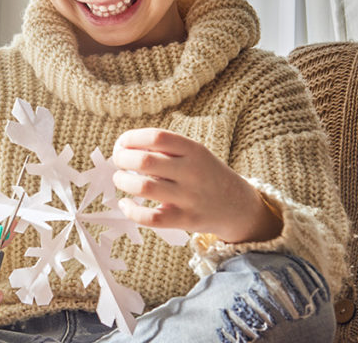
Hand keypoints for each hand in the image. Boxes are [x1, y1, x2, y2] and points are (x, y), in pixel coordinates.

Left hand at [111, 128, 280, 243]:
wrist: (238, 206)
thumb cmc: (207, 175)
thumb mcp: (195, 154)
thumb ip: (166, 150)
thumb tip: (124, 148)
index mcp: (194, 150)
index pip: (156, 137)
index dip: (132, 138)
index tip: (122, 142)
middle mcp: (192, 172)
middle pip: (145, 161)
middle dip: (122, 159)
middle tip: (118, 161)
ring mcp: (189, 197)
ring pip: (144, 188)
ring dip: (123, 182)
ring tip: (120, 179)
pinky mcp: (186, 220)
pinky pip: (151, 218)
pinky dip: (132, 211)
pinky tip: (125, 204)